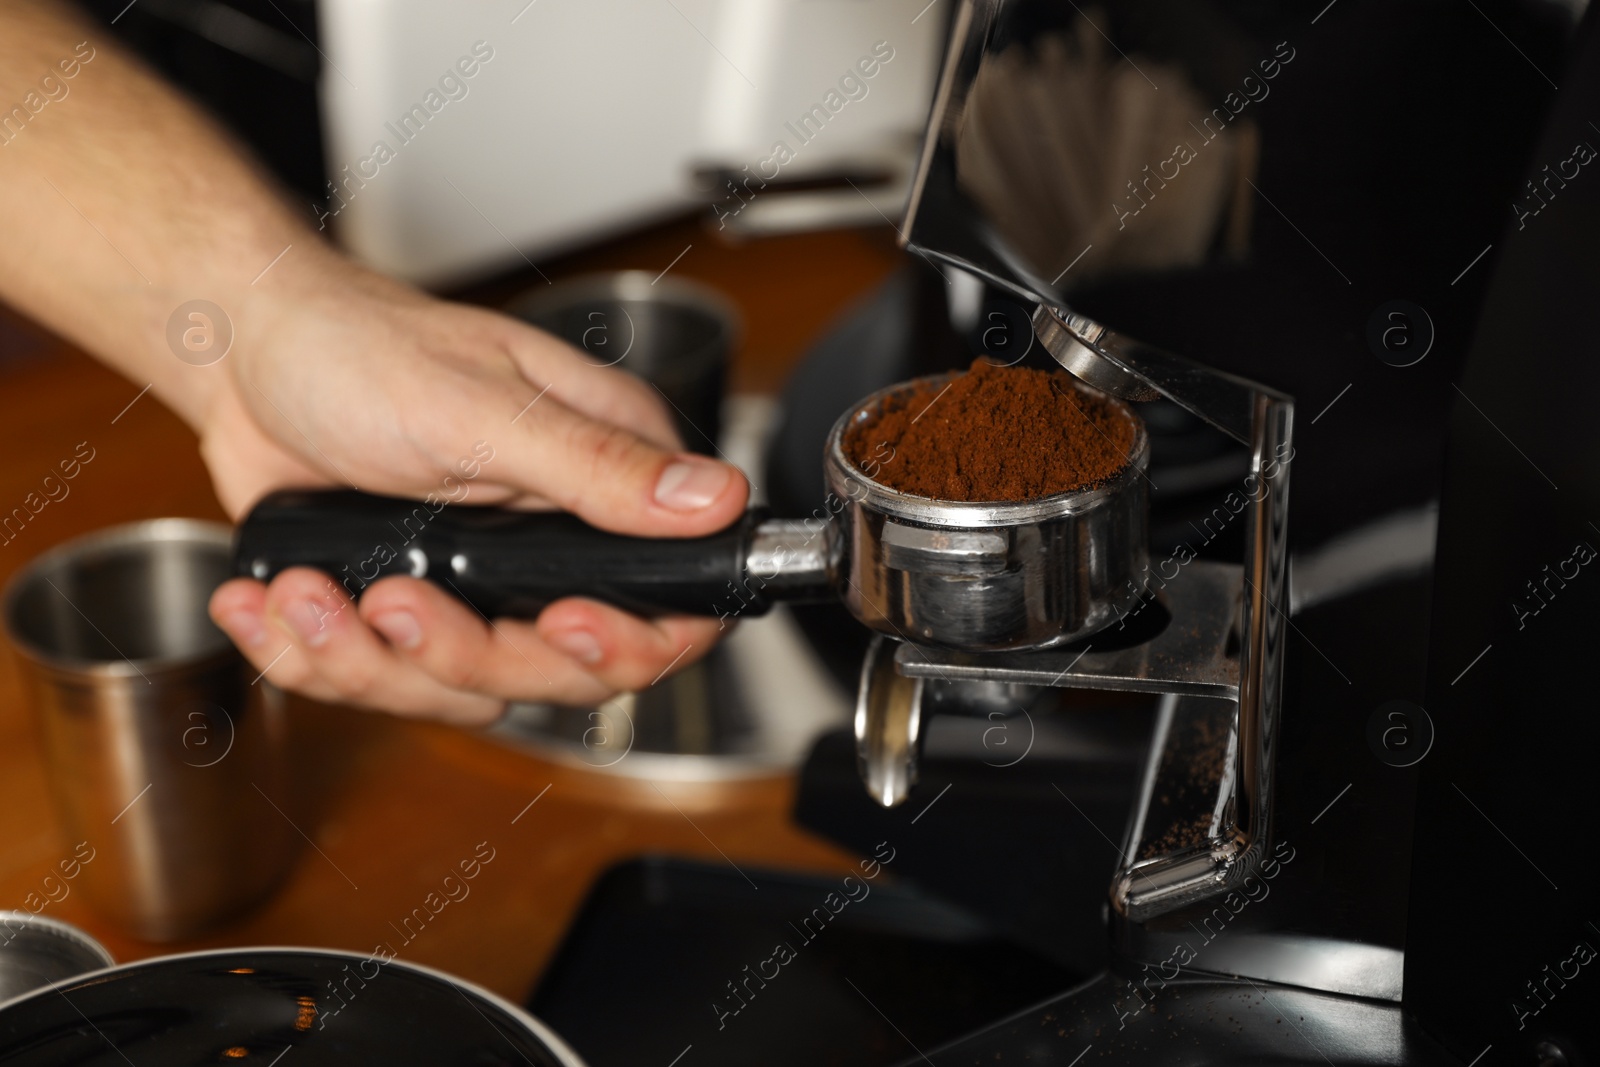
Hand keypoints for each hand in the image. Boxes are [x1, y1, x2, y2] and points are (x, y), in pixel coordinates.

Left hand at [204, 248, 747, 723]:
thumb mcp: (483, 407)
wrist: (253, 357)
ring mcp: (480, 585)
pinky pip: (386, 683)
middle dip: (460, 654)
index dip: (629, 642)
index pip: (670, 604)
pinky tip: (274, 603)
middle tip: (393, 600)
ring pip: (464, 691)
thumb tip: (716, 500)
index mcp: (603, 482)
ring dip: (367, 660)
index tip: (560, 624)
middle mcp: (552, 543)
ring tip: (304, 589)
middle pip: (559, 672)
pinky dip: (314, 658)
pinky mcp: (414, 607)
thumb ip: (599, 466)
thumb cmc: (360, 351)